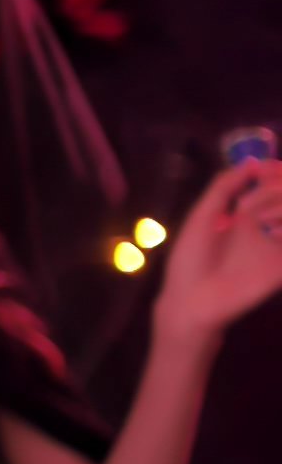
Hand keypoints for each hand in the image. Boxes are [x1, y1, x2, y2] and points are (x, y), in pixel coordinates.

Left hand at [155, 159, 281, 338]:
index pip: (272, 184)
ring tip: (260, 219)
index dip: (273, 172)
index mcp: (245, 213)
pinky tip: (273, 233)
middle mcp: (266, 224)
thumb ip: (223, 189)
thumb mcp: (202, 217)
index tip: (266, 168)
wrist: (193, 301)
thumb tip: (250, 163)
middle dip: (278, 187)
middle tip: (251, 202)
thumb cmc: (191, 260)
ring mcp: (277, 244)